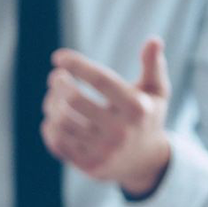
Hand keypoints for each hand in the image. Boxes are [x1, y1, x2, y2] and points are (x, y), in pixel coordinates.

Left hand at [41, 38, 171, 196]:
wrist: (146, 163)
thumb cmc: (146, 118)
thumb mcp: (157, 92)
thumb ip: (154, 66)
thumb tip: (154, 40)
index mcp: (137, 108)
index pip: (100, 79)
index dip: (76, 64)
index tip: (58, 57)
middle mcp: (121, 131)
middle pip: (74, 99)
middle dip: (58, 83)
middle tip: (56, 78)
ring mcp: (104, 151)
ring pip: (61, 121)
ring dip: (51, 104)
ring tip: (53, 97)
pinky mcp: (90, 166)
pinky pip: (58, 142)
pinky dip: (50, 127)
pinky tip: (53, 118)